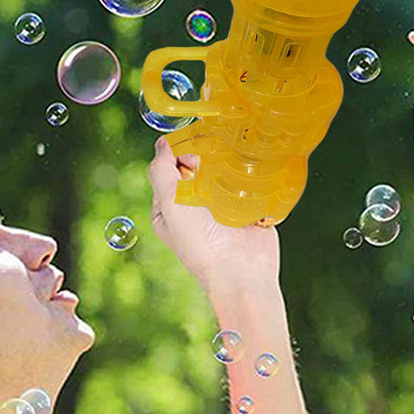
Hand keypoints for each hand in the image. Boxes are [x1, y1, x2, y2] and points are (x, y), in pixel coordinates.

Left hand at [148, 136, 279, 291]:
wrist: (243, 270)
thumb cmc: (201, 243)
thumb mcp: (170, 205)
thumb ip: (161, 172)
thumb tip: (162, 143)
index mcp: (170, 205)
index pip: (170, 166)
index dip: (179, 150)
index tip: (194, 151)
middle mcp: (194, 204)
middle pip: (197, 165)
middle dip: (206, 153)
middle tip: (216, 157)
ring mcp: (222, 205)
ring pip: (223, 170)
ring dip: (230, 161)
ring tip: (236, 159)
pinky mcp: (247, 206)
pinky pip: (247, 182)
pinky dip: (249, 173)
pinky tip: (252, 168)